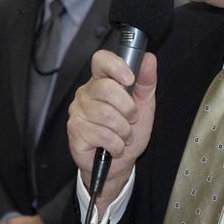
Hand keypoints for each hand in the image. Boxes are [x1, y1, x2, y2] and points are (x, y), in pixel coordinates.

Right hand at [66, 49, 157, 207]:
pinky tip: (114, 146)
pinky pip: (101, 134)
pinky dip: (116, 144)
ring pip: (106, 114)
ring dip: (124, 130)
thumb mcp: (145, 105)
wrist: (119, 164)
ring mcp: (78, 111)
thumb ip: (146, 81)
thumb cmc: (129, 133)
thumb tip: (148, 59)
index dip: (116, 66)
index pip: (101, 60)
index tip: (130, 80)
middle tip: (132, 119)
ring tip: (124, 136)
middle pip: (106, 88)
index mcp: (102, 81)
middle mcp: (86, 93)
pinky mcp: (75, 130)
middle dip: (128, 108)